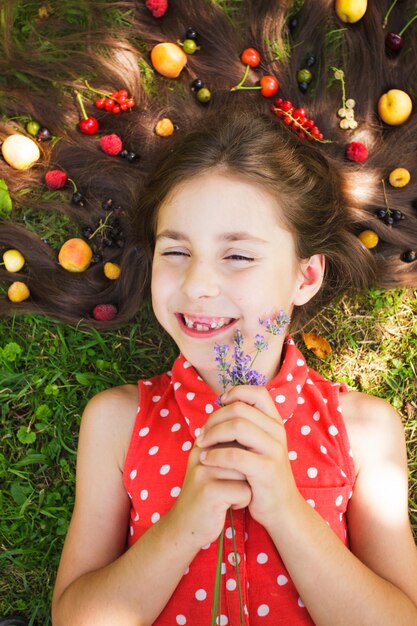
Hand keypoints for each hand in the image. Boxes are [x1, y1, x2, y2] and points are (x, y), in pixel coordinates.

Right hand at [168, 435, 250, 549]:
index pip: (236, 435)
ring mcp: (204, 472)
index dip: (244, 455)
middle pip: (243, 452)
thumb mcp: (213, 467)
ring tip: (231, 495)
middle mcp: (201, 453)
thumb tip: (255, 432)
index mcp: (203, 444)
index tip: (237, 471)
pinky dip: (243, 501)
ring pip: (246, 471)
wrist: (184, 527)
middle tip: (234, 485)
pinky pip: (244, 490)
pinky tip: (230, 506)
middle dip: (247, 471)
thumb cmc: (207, 496)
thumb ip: (228, 449)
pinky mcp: (210, 492)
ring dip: (246, 487)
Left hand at [197, 385, 298, 529]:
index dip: (236, 392)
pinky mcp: (266, 470)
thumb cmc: (261, 475)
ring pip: (237, 427)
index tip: (220, 404)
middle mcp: (277, 432)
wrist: (281, 509)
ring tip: (201, 444)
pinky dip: (215, 455)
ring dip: (212, 434)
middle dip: (214, 418)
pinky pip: (235, 455)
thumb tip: (221, 404)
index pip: (258, 393)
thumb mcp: (259, 446)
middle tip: (202, 433)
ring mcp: (274, 450)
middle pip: (240, 409)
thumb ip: (246, 426)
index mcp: (275, 423)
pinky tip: (205, 460)